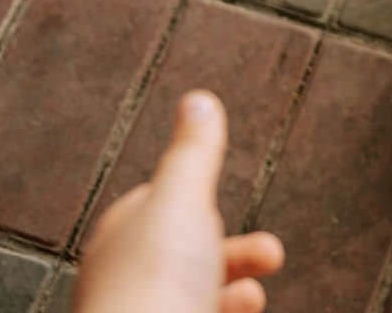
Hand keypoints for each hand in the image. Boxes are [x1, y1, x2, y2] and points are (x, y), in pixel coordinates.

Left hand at [73, 91, 285, 312]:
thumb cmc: (153, 290)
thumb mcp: (181, 201)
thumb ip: (193, 153)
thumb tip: (198, 100)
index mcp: (119, 240)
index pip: (153, 208)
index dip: (191, 200)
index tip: (213, 197)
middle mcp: (125, 285)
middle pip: (185, 257)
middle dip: (234, 251)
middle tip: (272, 254)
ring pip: (196, 297)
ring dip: (234, 291)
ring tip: (253, 300)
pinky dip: (225, 312)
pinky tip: (241, 312)